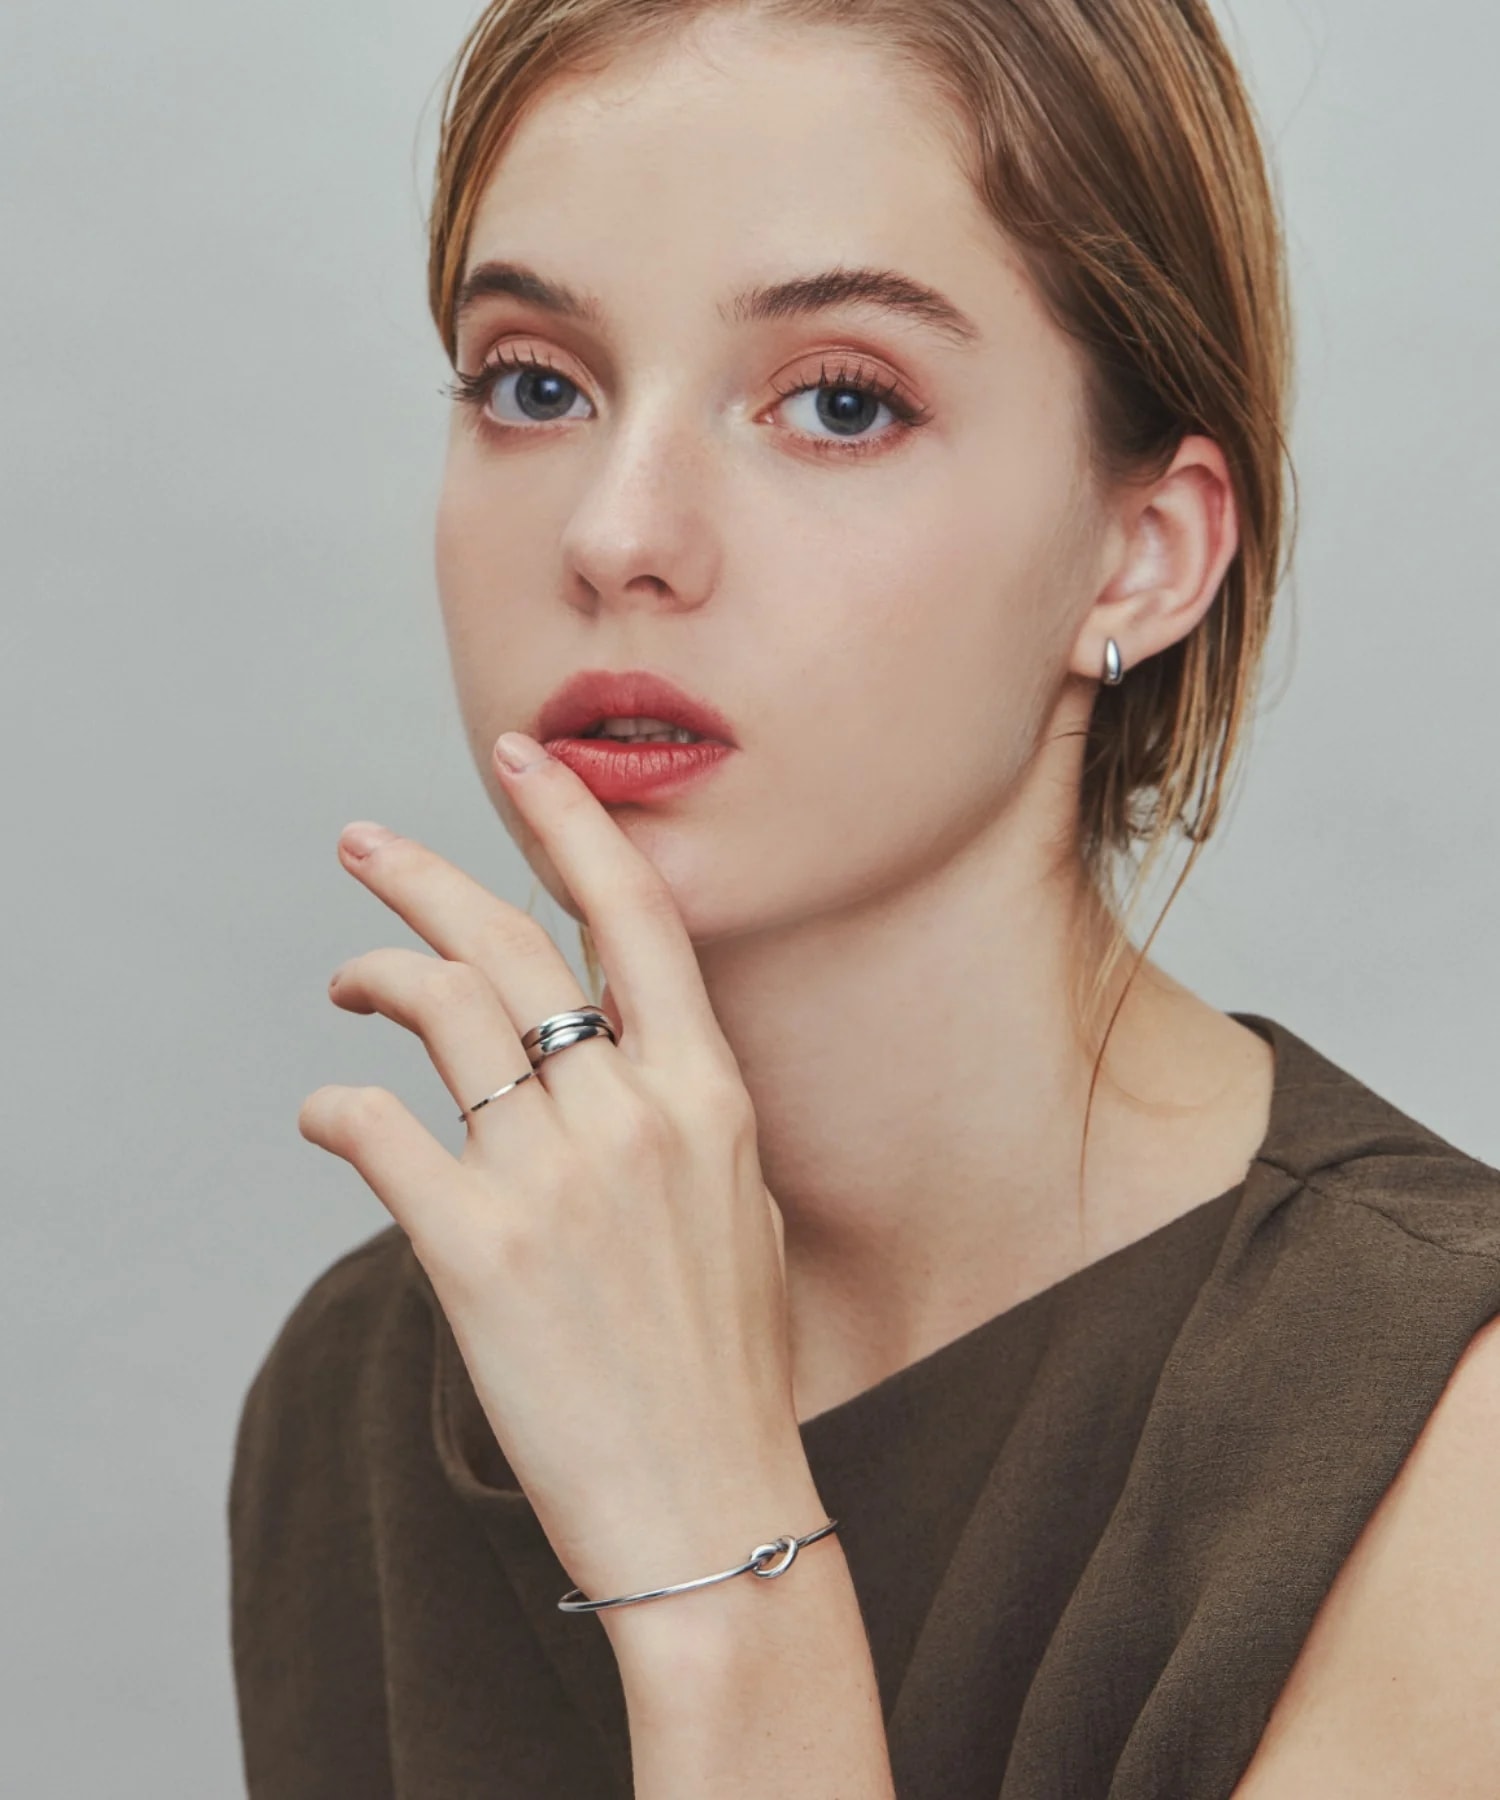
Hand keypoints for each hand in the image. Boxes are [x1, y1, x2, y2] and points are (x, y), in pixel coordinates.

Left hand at [297, 731, 815, 1615]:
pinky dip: (338, 1107)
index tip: (522, 756)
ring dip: (373, 977)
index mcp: (709, 1091)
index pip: (634, 914)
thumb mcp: (736, 1201)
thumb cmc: (726, 1358)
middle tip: (361, 845)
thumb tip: (602, 1033)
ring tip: (346, 985)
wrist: (711, 1502)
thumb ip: (674, 1104)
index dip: (572, 820)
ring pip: (436, 1012)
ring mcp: (554, 1177)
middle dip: (420, 873)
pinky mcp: (475, 1249)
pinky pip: (379, 1131)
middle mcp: (633, 1113)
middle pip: (506, 942)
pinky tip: (329, 1111)